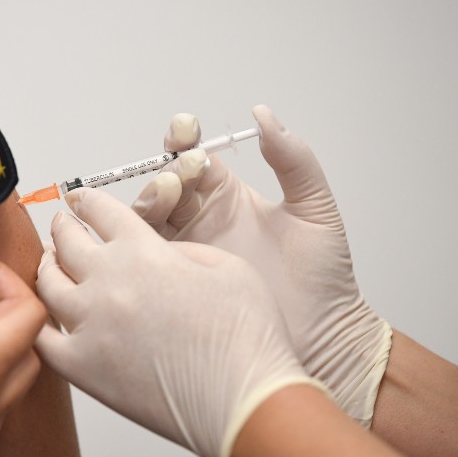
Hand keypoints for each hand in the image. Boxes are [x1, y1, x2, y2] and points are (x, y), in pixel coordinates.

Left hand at [35, 187, 324, 456]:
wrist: (244, 400)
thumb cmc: (245, 340)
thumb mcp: (226, 265)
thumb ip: (180, 249)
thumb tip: (154, 253)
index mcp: (143, 251)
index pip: (100, 211)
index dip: (86, 200)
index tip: (79, 199)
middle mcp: (108, 281)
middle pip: (66, 241)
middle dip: (63, 226)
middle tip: (63, 225)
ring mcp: (90, 325)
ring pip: (47, 285)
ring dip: (47, 267)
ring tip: (51, 264)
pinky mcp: (82, 367)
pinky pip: (43, 339)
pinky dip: (41, 323)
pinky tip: (47, 318)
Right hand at [131, 105, 390, 426]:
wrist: (321, 340)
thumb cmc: (325, 281)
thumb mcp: (315, 211)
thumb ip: (294, 162)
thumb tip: (264, 116)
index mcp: (229, 199)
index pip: (195, 160)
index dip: (184, 141)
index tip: (185, 130)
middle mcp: (200, 222)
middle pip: (164, 185)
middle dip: (165, 172)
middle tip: (180, 175)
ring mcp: (184, 253)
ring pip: (147, 217)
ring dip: (148, 198)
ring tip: (165, 195)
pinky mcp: (173, 284)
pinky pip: (143, 257)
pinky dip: (133, 240)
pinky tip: (140, 232)